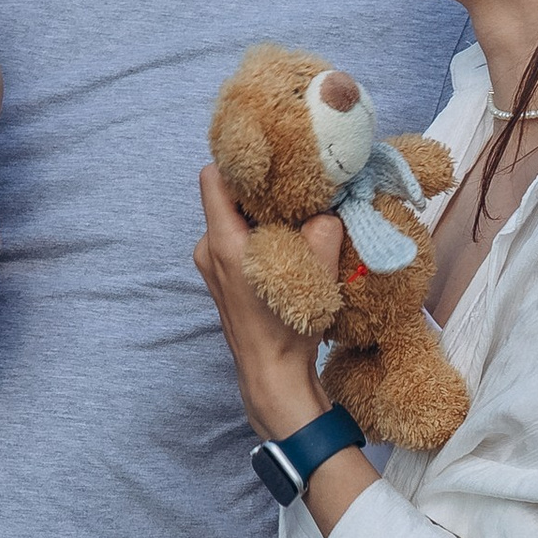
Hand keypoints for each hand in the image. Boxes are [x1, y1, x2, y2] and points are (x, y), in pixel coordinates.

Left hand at [193, 164, 336, 438]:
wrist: (273, 376)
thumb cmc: (288, 328)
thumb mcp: (316, 272)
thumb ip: (323, 229)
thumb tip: (329, 204)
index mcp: (223, 242)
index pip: (213, 176)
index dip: (240, 162)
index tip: (273, 161)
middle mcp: (208, 249)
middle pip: (229, 197)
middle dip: (262, 190)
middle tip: (298, 188)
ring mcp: (212, 265)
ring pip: (235, 220)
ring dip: (264, 216)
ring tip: (298, 220)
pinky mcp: (222, 279)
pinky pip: (238, 241)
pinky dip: (261, 236)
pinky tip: (290, 247)